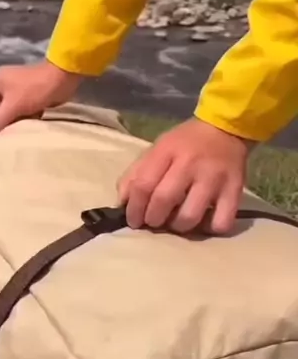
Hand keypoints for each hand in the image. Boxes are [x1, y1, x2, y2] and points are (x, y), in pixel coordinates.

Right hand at [0, 60, 81, 135]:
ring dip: (9, 121)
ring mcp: (16, 91)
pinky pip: (18, 111)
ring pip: (6, 111)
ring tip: (12, 133)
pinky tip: (24, 128)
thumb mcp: (12, 106)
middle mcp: (2, 84)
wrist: (62, 79)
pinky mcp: (28, 97)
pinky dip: (20, 119)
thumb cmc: (34, 89)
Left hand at [117, 117, 252, 234]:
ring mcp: (214, 178)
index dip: (134, 208)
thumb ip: (136, 173)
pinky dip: (209, 229)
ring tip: (176, 223)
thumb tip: (122, 203)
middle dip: (153, 219)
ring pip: (190, 216)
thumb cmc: (185, 143)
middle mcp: (190, 164)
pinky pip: (221, 222)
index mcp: (167, 151)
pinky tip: (203, 223)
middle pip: (164, 201)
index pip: (143, 184)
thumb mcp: (157, 149)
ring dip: (178, 227)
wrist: (225, 129)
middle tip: (154, 222)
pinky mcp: (235, 191)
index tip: (133, 220)